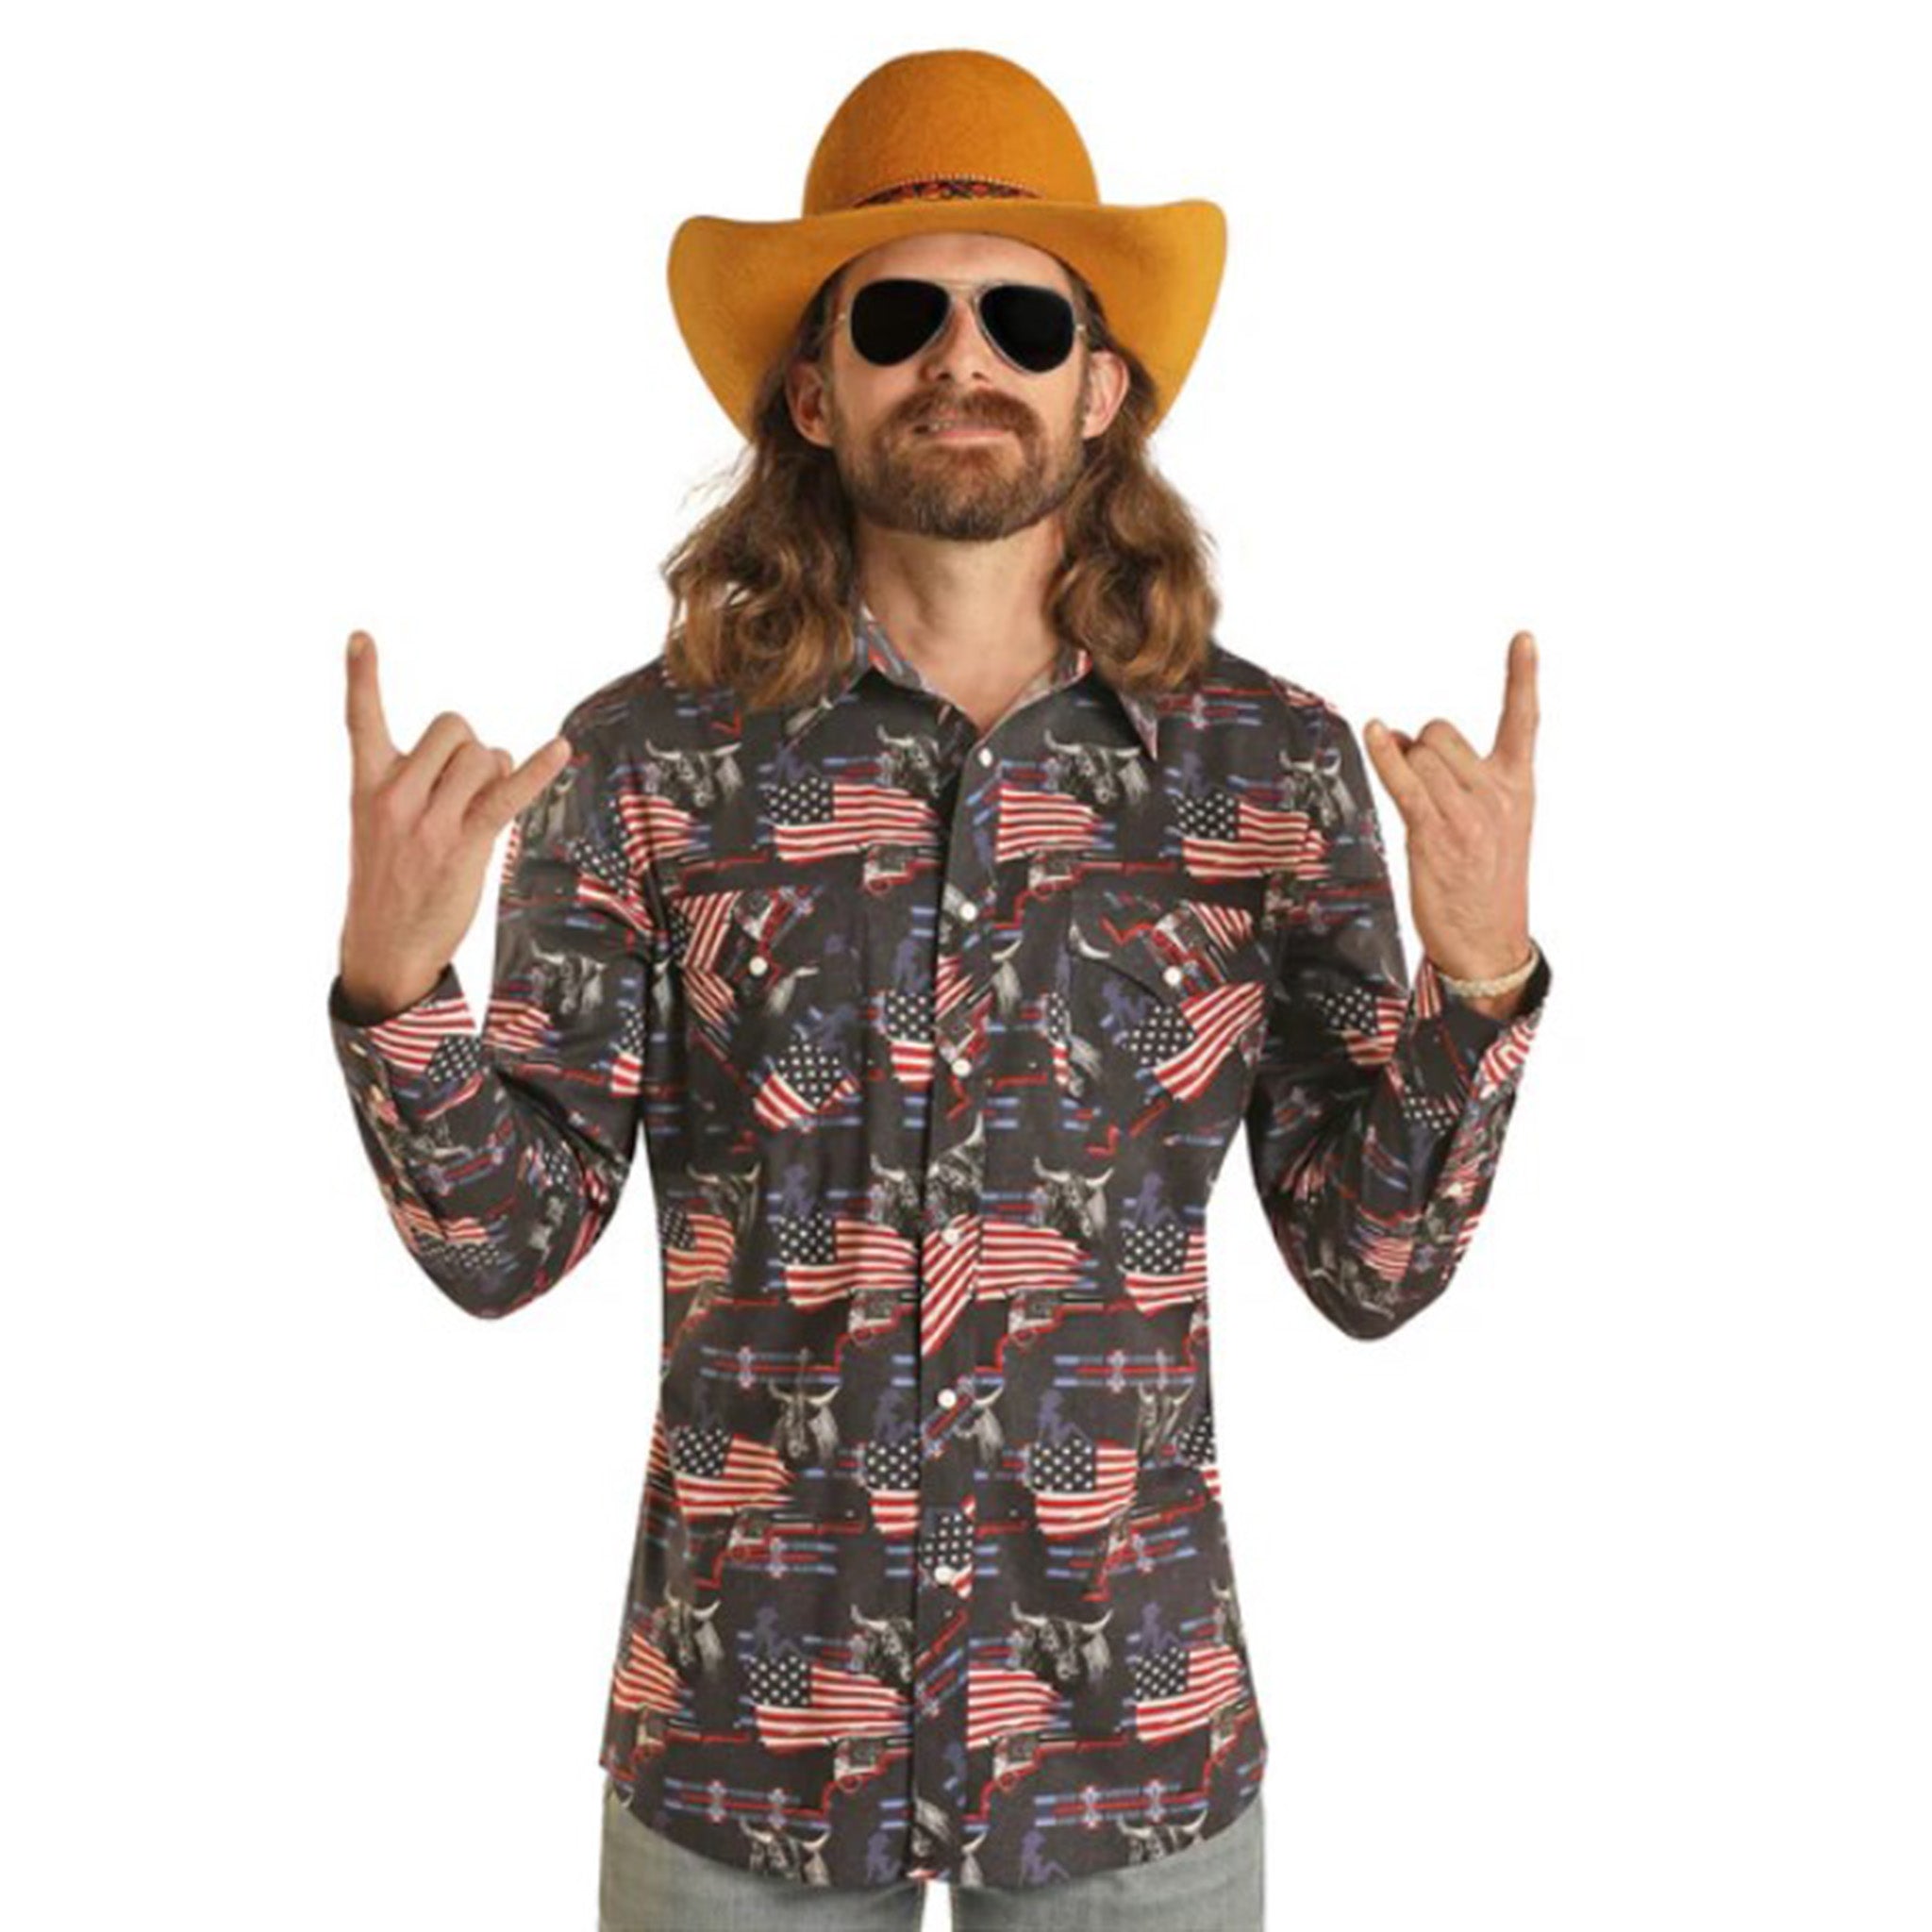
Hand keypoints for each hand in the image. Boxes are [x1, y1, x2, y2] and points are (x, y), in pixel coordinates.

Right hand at [337, 629, 572, 1018]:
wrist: (383, 947)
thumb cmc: (390, 881)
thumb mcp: (380, 825)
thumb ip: (417, 783)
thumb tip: (493, 757)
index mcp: (367, 785)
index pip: (360, 719)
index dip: (362, 676)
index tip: (362, 636)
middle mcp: (394, 796)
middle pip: (452, 728)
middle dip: (471, 747)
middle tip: (464, 788)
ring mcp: (428, 821)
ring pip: (483, 755)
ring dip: (497, 772)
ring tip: (479, 808)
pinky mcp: (463, 844)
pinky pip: (506, 794)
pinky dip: (537, 770)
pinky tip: (560, 750)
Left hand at [1360, 630, 1538, 992]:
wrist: (1489, 942)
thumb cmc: (1485, 883)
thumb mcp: (1496, 825)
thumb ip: (1458, 778)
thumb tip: (1401, 735)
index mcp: (1519, 787)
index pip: (1524, 721)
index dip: (1522, 677)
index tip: (1522, 638)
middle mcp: (1497, 794)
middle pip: (1443, 732)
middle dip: (1422, 749)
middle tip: (1426, 790)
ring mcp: (1467, 813)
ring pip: (1420, 755)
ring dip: (1403, 767)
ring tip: (1416, 804)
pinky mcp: (1436, 833)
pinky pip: (1405, 779)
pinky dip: (1385, 753)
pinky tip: (1376, 733)